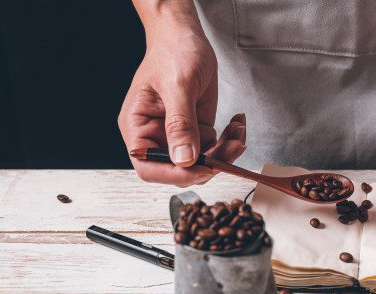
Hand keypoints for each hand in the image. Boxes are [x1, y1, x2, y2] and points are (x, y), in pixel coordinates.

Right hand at [118, 29, 245, 185]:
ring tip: (238, 130)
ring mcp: (178, 136)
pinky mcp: (197, 131)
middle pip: (180, 169)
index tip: (202, 168)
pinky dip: (229, 142)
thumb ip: (180, 123)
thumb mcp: (177, 85)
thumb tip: (183, 159)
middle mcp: (155, 136)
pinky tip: (237, 124)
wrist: (185, 37)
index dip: (174, 174)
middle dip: (209, 163)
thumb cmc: (172, 52)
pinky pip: (214, 149)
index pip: (148, 166)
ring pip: (202, 162)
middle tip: (232, 146)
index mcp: (137, 127)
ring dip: (225, 153)